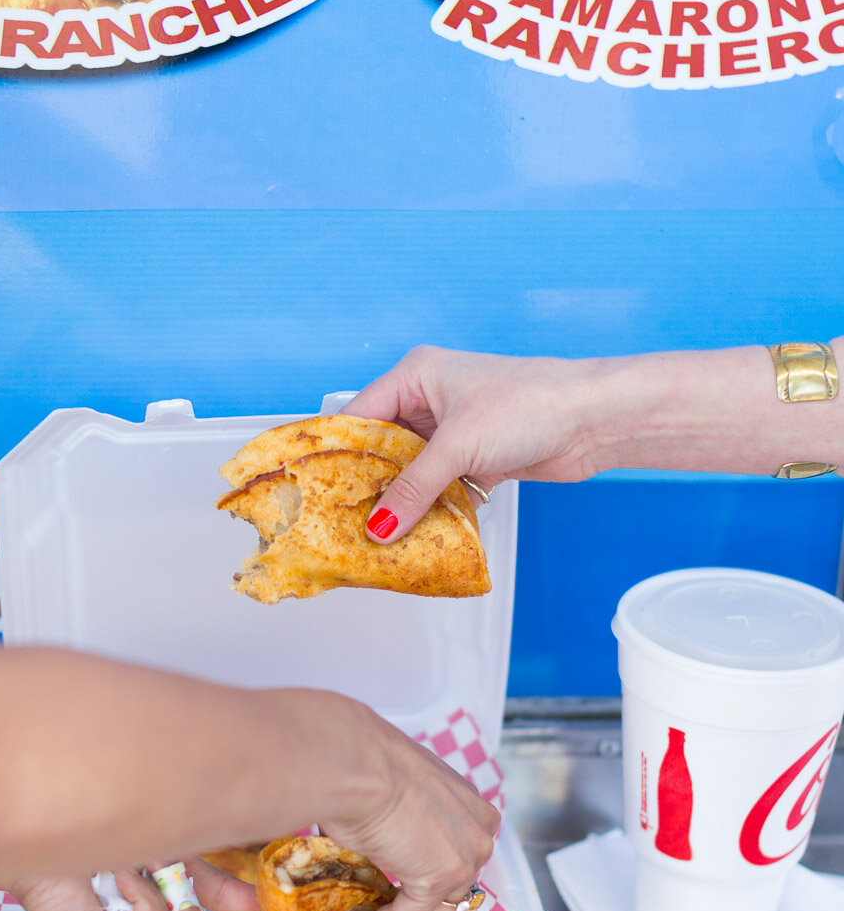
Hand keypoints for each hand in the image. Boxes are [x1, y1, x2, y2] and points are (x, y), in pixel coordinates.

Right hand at [300, 694, 498, 910]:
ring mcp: (467, 856)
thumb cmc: (356, 766)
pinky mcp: (443, 877)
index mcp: (469, 809)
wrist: (350, 760)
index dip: (417, 904)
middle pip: (446, 903)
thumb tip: (367, 856)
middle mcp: (479, 833)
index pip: (452, 873)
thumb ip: (394, 834)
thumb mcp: (386, 800)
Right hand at [346, 345, 609, 541]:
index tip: (316, 488)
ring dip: (403, 501)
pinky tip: (417, 533)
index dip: (339, 453)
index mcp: (417, 375)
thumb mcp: (459, 446)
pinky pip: (441, 488)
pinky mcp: (477, 459)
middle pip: (384, 448)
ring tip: (377, 534)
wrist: (593, 420)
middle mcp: (432, 400)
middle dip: (370, 484)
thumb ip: (414, 488)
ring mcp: (455, 431)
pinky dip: (432, 509)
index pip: (361, 415)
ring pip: (414, 472)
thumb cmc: (530, 404)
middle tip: (345, 520)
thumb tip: (380, 525)